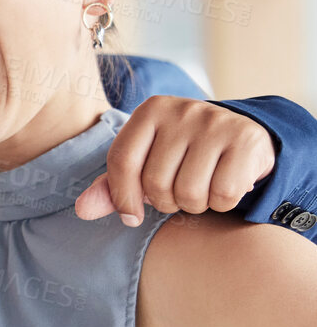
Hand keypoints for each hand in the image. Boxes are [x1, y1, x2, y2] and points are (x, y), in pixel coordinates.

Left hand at [76, 97, 273, 224]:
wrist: (242, 138)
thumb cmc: (182, 156)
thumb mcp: (144, 164)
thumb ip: (111, 187)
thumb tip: (81, 210)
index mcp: (149, 111)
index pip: (121, 161)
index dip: (123, 197)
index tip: (131, 216)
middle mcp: (182, 110)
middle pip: (155, 182)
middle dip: (165, 202)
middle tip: (177, 193)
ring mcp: (216, 122)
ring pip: (189, 192)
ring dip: (194, 205)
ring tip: (200, 190)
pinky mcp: (246, 140)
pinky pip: (223, 194)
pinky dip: (222, 203)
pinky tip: (223, 187)